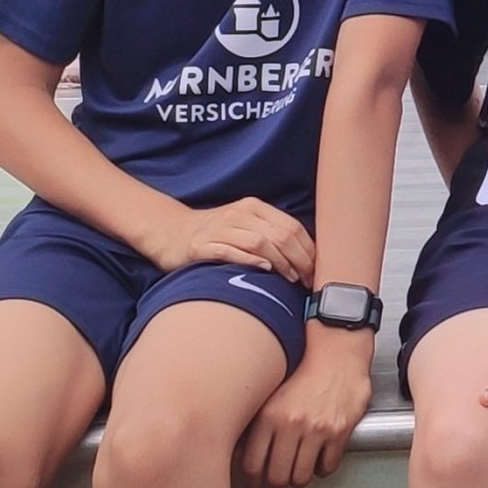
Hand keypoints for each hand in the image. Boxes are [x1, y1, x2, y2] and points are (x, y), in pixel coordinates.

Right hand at [146, 197, 314, 280]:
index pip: (291, 227)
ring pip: (260, 243)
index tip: (316, 270)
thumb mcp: (246, 226)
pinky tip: (263, 270)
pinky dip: (250, 261)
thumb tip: (307, 258)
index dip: (308, 250)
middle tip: (307, 280)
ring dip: (280, 263)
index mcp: (254, 208)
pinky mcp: (202, 246)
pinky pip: (230, 252)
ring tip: (290, 279)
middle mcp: (239, 214)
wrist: (170, 233)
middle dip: (299, 260)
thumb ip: (272, 235)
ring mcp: (220, 229)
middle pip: (280, 236)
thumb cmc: (216, 234)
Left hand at [240, 333, 373, 487]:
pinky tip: (318, 459)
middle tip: (276, 484)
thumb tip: (240, 452)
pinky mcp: (339, 432)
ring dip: (299, 479)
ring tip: (297, 473)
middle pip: (277, 476)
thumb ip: (255, 421)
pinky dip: (322, 468)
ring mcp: (316, 429)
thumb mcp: (270, 393)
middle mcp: (290, 424)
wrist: (337, 351)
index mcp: (268, 415)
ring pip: (302, 477)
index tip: (256, 483)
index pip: (252, 464)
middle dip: (276, 486)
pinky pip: (327, 467)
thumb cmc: (303, 369)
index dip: (253, 480)